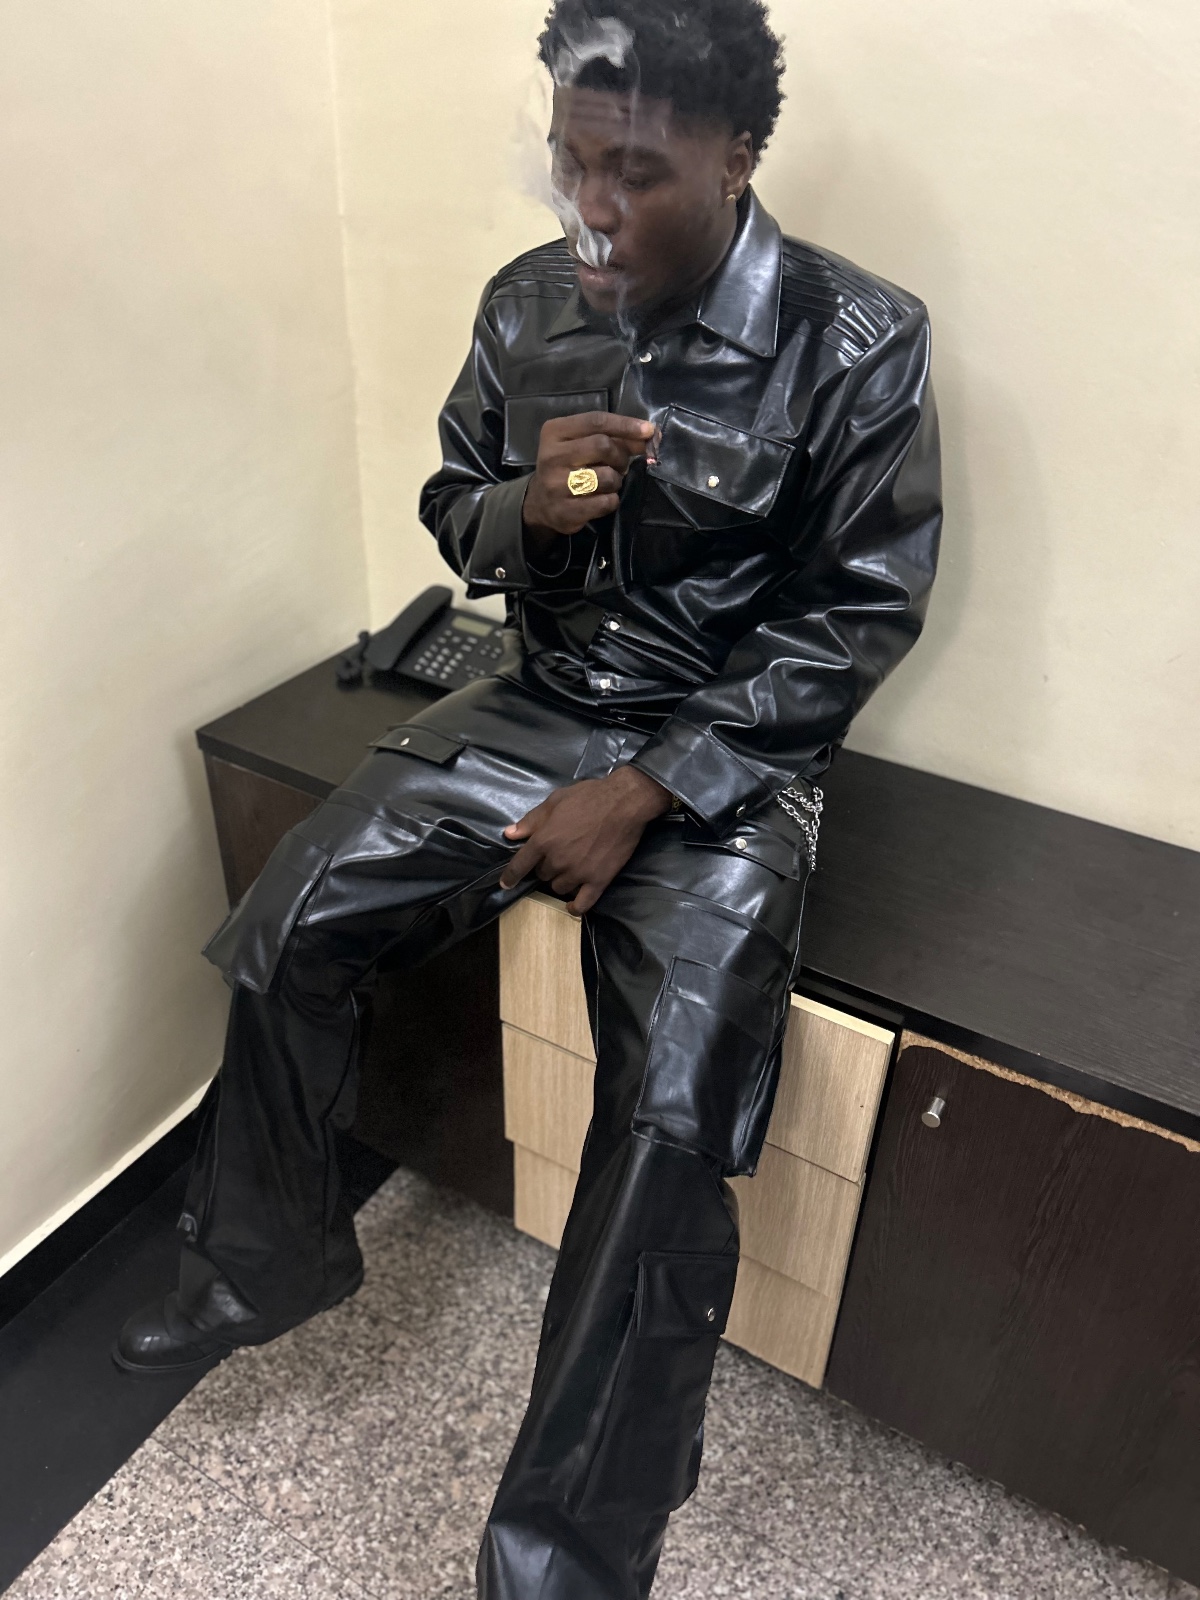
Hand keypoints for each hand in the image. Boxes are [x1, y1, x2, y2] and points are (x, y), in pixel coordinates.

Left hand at [499, 764, 672, 915]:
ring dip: (560, 880)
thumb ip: (531, 820)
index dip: (510, 876)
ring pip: (559, 888)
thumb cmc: (588, 797)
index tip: (505, 884)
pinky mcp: (598, 881)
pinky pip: (582, 904)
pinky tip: (572, 905)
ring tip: (570, 869)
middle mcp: (557, 861)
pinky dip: (575, 907)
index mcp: (543, 841)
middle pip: (542, 875)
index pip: (519, 865)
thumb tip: (509, 834)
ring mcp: (578, 873)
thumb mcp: (555, 801)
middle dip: (545, 867)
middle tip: (557, 855)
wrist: (624, 804)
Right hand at [522, 412, 655, 551]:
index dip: (626, 425)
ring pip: (606, 477)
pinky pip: (605, 502)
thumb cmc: (568, 465)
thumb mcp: (583, 443)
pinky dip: (612, 500)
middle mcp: (551, 456)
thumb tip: (651, 435)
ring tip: (608, 483)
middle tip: (621, 465)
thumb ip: (614, 436)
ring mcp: (556, 485)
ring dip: (617, 480)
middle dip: (620, 456)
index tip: (649, 431)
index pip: (596, 421)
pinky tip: (602, 499)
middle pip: (602, 446)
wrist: (540, 503)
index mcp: (554, 432)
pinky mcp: (565, 511)